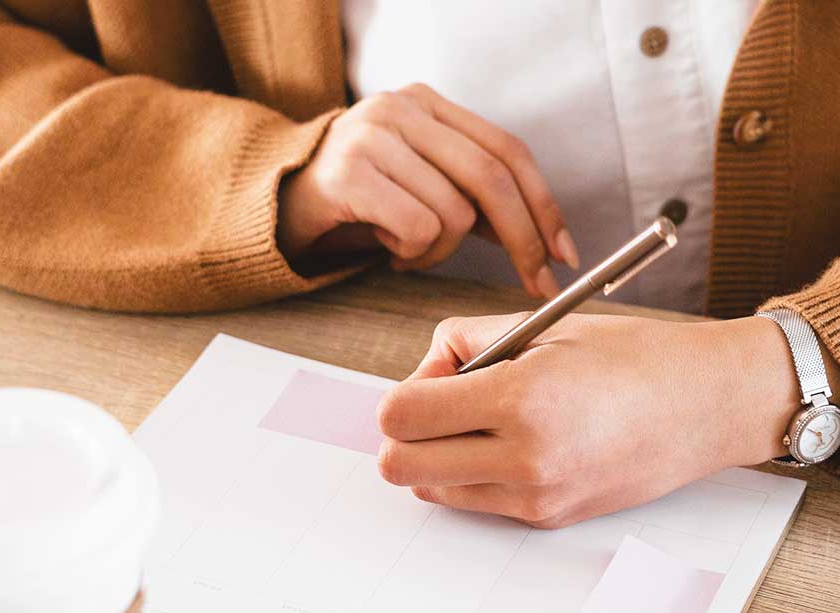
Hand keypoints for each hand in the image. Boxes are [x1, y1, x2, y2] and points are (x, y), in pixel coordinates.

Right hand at [277, 84, 578, 296]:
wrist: (274, 203)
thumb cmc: (359, 200)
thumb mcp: (423, 187)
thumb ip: (476, 199)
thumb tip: (545, 237)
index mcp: (428, 104)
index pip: (508, 150)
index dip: (544, 204)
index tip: (565, 252)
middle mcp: (402, 109)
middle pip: (491, 179)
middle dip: (522, 240)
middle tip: (532, 281)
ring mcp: (372, 137)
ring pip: (454, 214)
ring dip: (441, 252)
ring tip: (410, 249)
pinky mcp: (348, 174)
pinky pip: (416, 229)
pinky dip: (412, 254)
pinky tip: (388, 249)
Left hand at [376, 314, 810, 527]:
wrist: (706, 405)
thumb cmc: (634, 356)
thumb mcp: (546, 327)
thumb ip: (469, 340)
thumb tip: (427, 369)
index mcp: (520, 398)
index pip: (401, 416)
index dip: (404, 392)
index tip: (436, 377)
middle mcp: (524, 457)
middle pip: (400, 467)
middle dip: (408, 433)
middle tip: (445, 405)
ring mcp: (536, 496)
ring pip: (433, 491)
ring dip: (440, 457)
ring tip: (487, 422)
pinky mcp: (549, 517)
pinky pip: (479, 502)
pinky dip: (478, 474)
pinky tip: (519, 442)